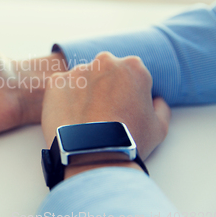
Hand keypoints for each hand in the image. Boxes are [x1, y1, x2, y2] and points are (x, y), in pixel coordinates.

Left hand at [41, 52, 170, 175]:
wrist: (93, 155)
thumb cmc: (129, 141)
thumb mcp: (159, 127)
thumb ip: (159, 107)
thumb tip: (155, 100)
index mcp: (133, 67)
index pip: (129, 74)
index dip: (126, 92)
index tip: (121, 108)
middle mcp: (104, 62)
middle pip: (104, 71)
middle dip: (103, 87)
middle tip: (102, 113)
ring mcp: (78, 70)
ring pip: (81, 79)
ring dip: (82, 93)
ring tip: (83, 119)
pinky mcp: (55, 82)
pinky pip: (60, 88)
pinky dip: (62, 100)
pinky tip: (69, 118)